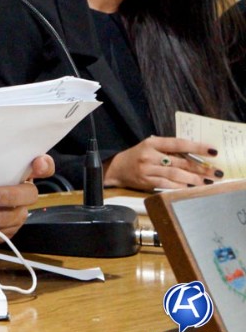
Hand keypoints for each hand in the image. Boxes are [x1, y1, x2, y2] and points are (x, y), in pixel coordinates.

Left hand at [0, 154, 53, 240]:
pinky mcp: (6, 230)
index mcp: (21, 171)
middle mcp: (23, 192)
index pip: (43, 166)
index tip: (37, 162)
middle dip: (8, 195)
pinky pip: (0, 232)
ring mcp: (17, 212)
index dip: (44, 165)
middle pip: (28, 194)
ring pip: (12, 216)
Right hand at [104, 136, 221, 190]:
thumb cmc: (137, 156)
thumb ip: (169, 149)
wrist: (116, 168)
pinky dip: (180, 187)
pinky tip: (190, 188)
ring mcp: (147, 169)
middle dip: (200, 168)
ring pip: (175, 174)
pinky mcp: (146, 181)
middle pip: (180, 161)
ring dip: (193, 179)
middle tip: (216, 172)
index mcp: (152, 143)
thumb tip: (195, 156)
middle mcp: (149, 155)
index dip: (197, 147)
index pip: (179, 143)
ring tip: (207, 182)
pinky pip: (167, 185)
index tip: (213, 151)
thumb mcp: (151, 147)